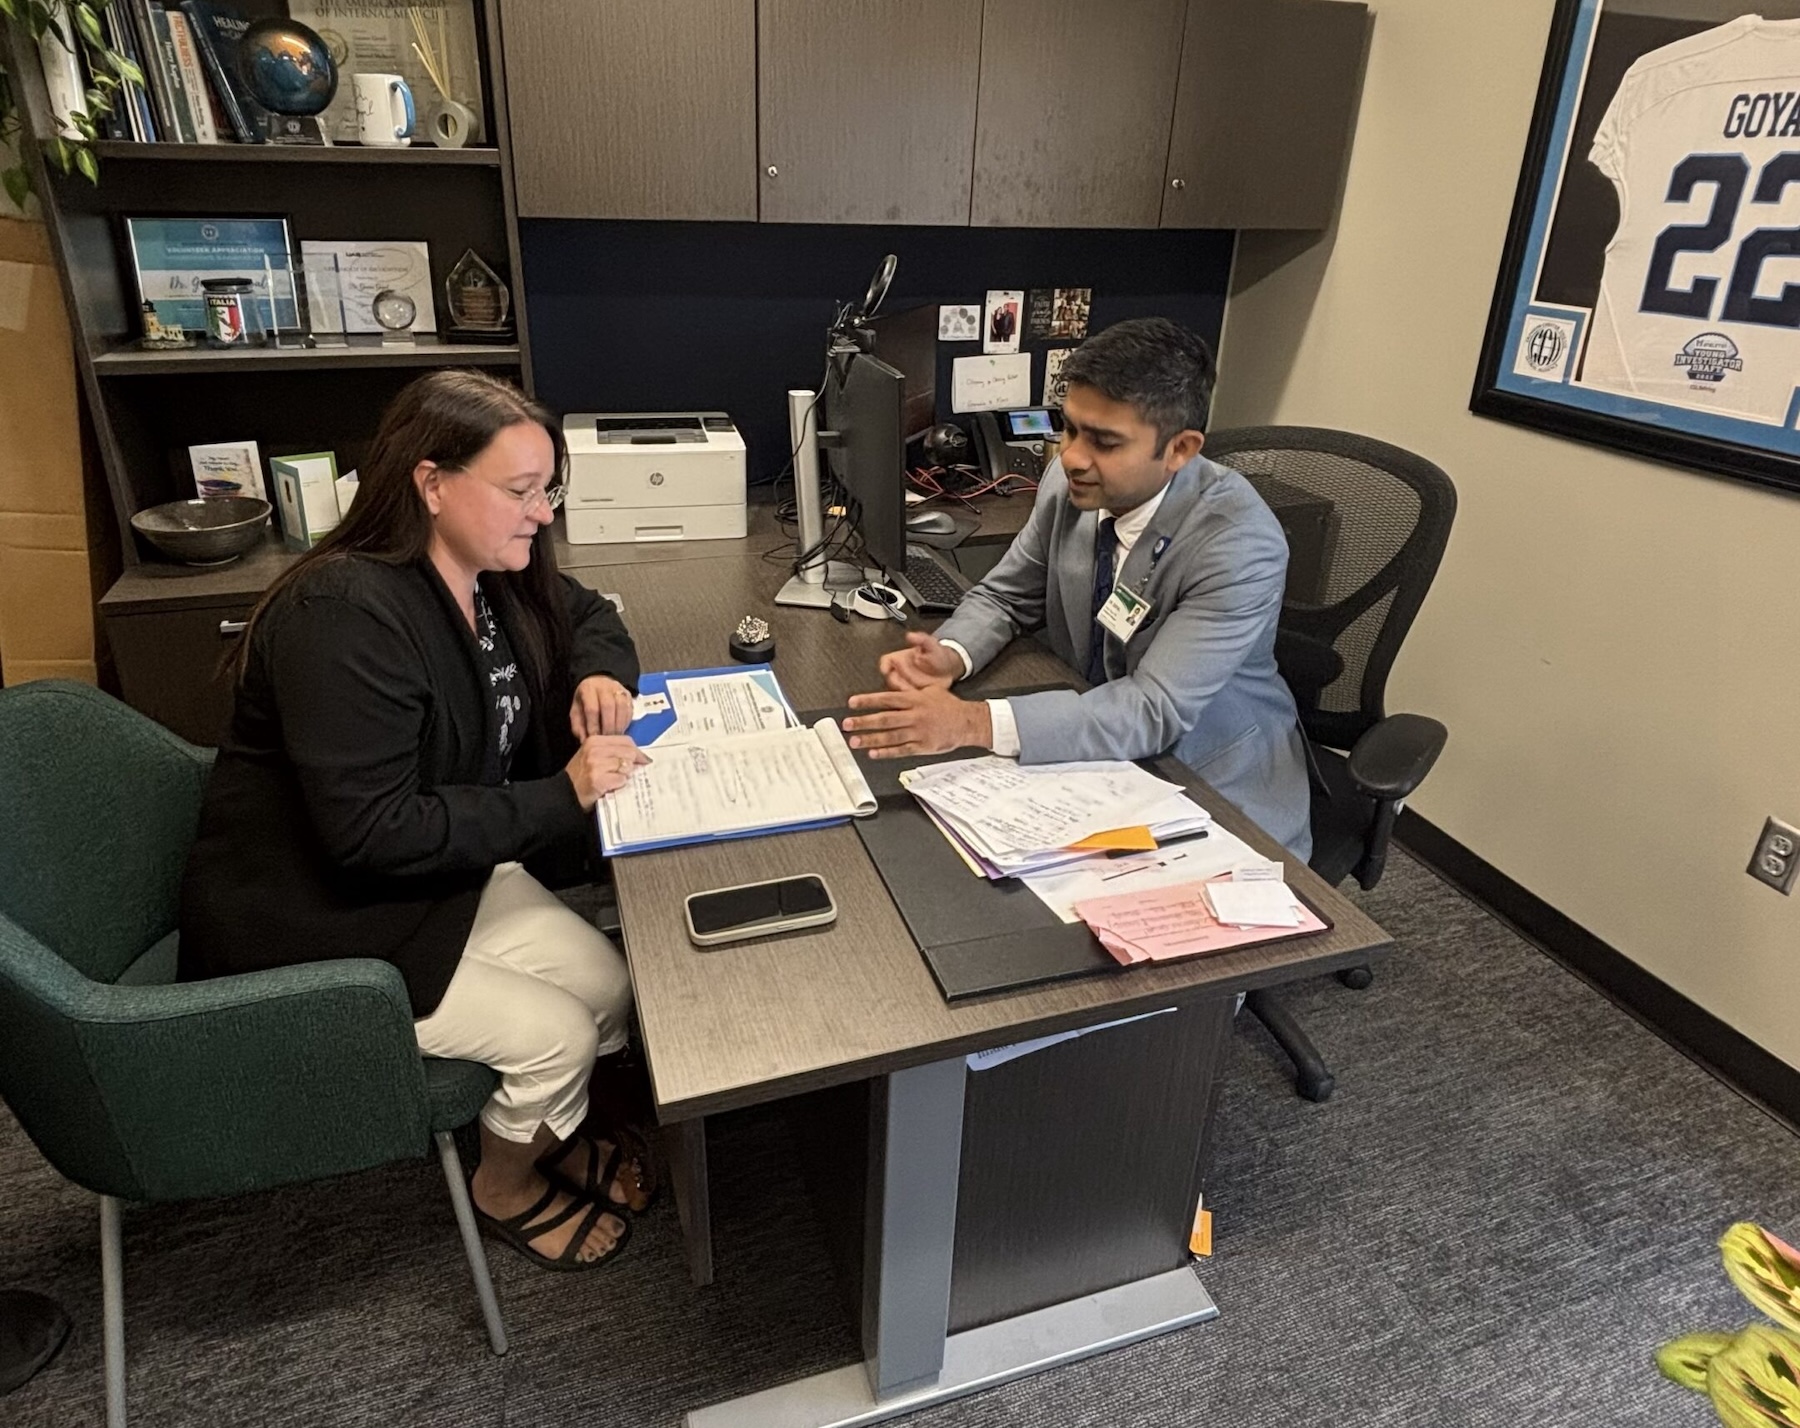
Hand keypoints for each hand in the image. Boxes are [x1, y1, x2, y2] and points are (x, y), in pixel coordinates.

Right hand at [566, 735, 649, 810]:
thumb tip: (638, 755)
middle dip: (632, 764)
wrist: (566, 793)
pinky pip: (621, 780)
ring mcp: (596, 764)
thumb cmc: (581, 776)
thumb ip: (612, 751)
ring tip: (614, 779)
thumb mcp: (592, 755)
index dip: (637, 751)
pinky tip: (610, 787)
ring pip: (627, 766)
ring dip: (624, 775)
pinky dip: (619, 785)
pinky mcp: (598, 779)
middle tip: (627, 773)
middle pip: (629, 752)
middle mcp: (595, 750)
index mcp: (595, 741)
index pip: (626, 740)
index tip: (643, 760)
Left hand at [571, 675, 633, 738]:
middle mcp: (604, 686)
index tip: (593, 737)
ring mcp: (618, 689)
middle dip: (607, 726)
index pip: (592, 708)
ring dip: (619, 724)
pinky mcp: (628, 695)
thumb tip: (585, 741)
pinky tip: (621, 730)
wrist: (597, 685)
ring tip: (614, 736)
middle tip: (606, 739)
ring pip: (622, 707)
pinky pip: (629, 709)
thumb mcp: (576, 712)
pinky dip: (626, 722)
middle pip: (608, 706)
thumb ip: (579, 727)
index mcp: (588, 688)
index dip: (593, 724)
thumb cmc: (585, 702)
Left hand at [843, 687, 992, 759]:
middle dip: (864, 722)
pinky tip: (873, 753)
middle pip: (886, 719)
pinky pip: (902, 750)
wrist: (967, 721)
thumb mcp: (928, 690)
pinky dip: (887, 752)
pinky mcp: (923, 747)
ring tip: (855, 741)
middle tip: (847, 724)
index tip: (852, 703)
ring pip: (891, 736)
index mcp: (915, 700)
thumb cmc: (947, 705)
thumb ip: (907, 688)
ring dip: (871, 739)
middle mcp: (915, 715)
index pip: (887, 699)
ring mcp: (919, 732)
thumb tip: (890, 678)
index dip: (868, 701)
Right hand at [879, 631, 962, 691]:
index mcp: (899, 658)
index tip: (886, 670)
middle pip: (891, 679)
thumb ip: (921, 639)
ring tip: (915, 692)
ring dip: (905, 692)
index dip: (884, 666)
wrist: (949, 667)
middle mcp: (899, 672)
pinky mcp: (913, 694)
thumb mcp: (931, 644)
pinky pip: (909, 698)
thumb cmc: (937, 654)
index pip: (886, 661)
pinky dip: (913, 698)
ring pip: (898, 690)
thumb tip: (910, 635)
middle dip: (896, 683)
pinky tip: (921, 697)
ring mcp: (905, 684)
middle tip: (905, 686)